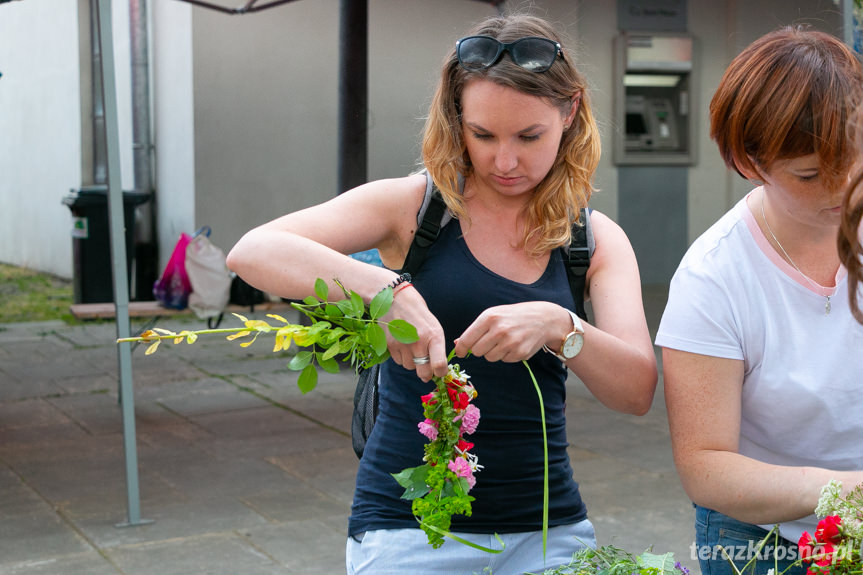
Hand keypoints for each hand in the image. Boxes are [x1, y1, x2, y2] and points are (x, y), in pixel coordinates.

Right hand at [382, 285, 447, 380]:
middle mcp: (419, 342)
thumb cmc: (418, 313)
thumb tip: (437, 368)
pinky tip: (402, 344)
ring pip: (410, 367)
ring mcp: (403, 345)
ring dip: (412, 362)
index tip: (440, 372)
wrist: (396, 299)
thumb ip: (437, 347)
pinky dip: (401, 356)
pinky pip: (399, 361)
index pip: (439, 365)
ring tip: (411, 347)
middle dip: (426, 374)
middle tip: (426, 368)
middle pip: (424, 373)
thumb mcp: (434, 326)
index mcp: (434, 336)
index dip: (441, 373)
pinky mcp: (390, 346)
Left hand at [453, 301, 569, 362]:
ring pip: (490, 357)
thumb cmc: (513, 316)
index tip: (459, 352)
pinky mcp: (520, 352)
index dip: (460, 349)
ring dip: (494, 352)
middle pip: (477, 351)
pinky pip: (504, 360)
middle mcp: (499, 329)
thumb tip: (457, 344)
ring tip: (504, 340)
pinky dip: (507, 355)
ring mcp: (510, 342)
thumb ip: (475, 329)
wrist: (543, 318)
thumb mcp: (494, 315)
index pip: (467, 339)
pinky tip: (515, 344)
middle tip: (490, 341)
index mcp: (489, 317)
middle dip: (480, 349)